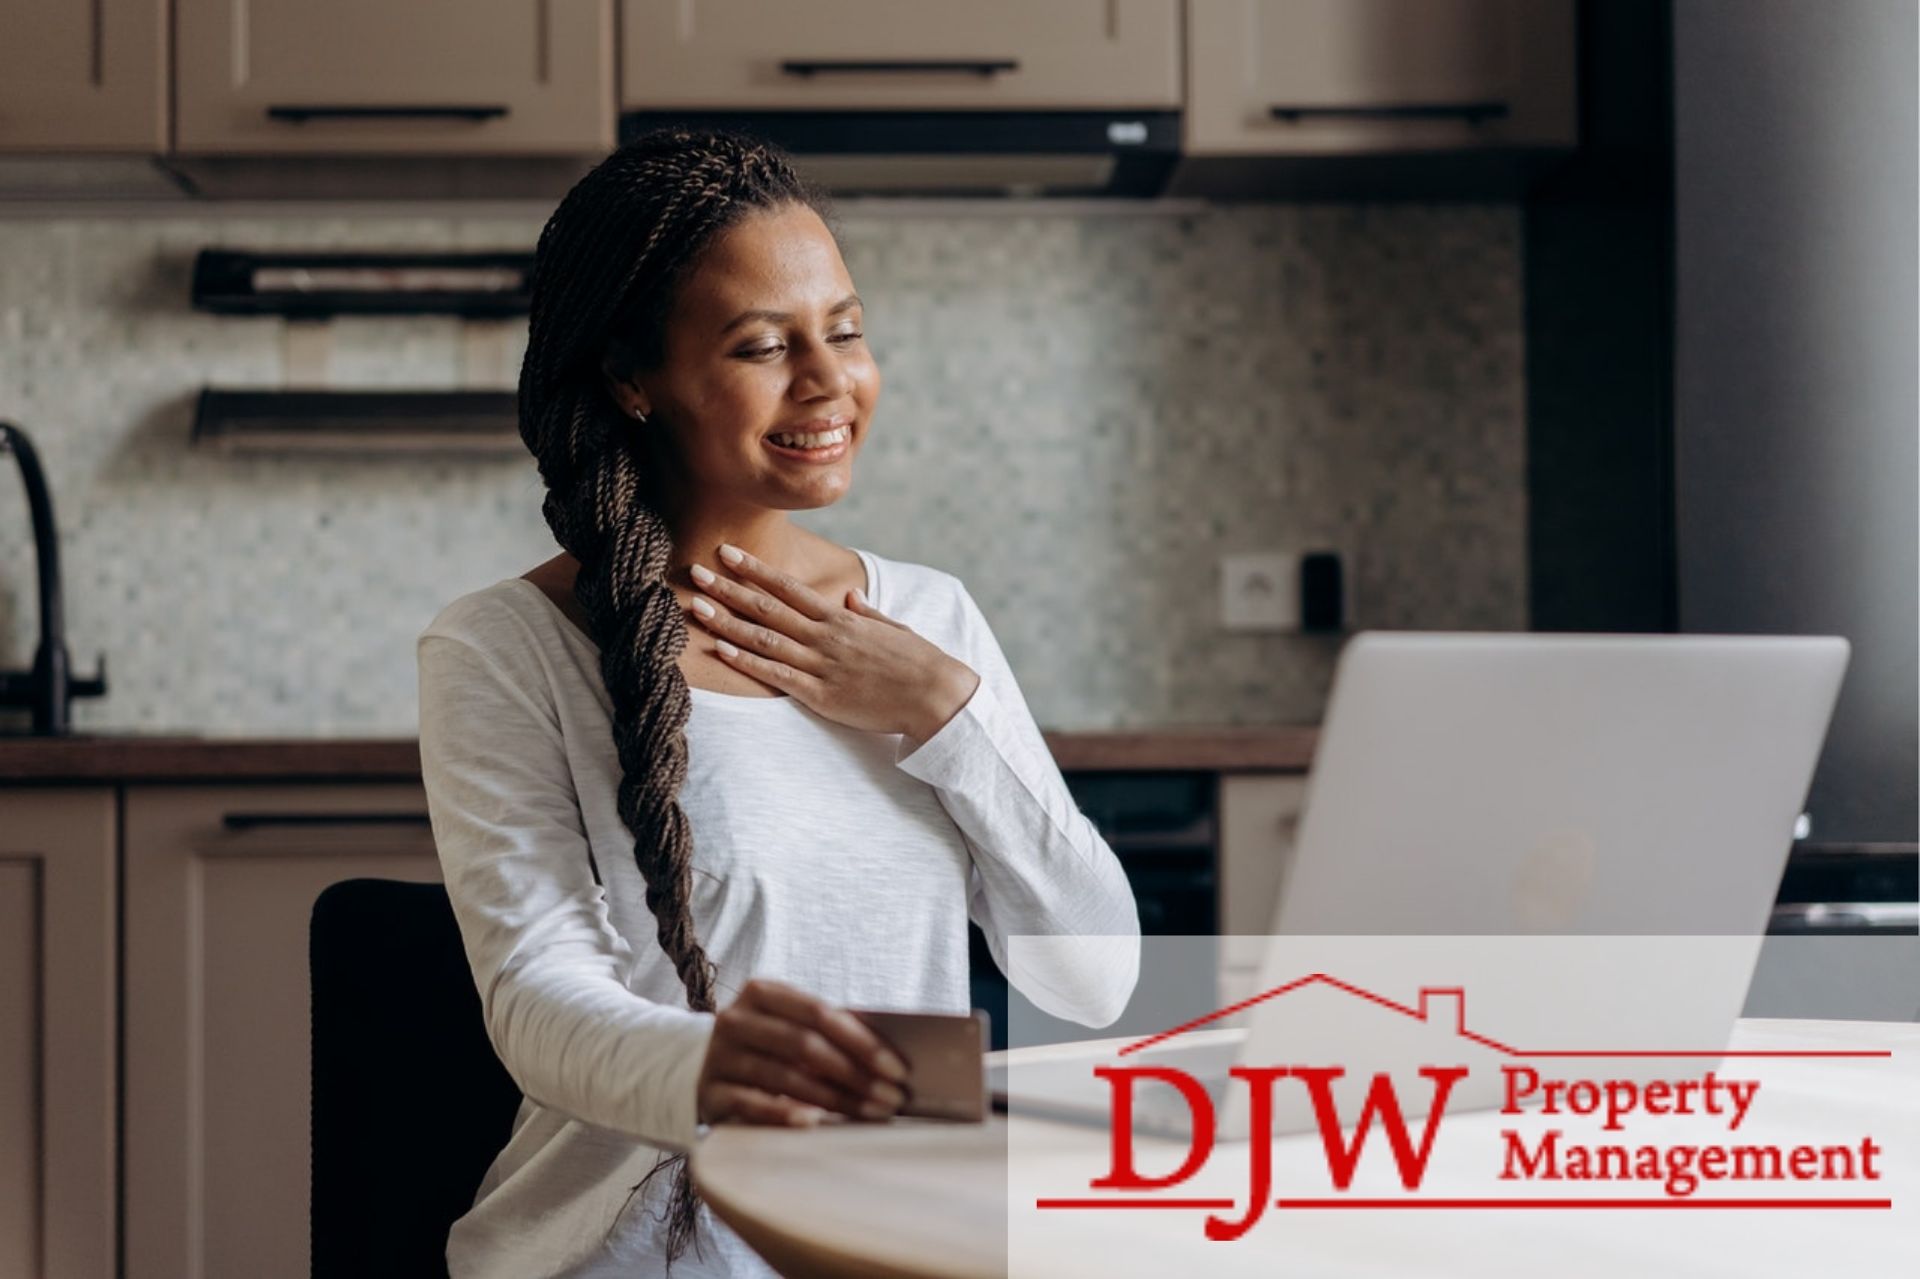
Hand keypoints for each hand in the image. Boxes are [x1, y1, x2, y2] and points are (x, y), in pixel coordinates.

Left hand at [686, 543, 979, 741]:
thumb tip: (849, 596)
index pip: (788, 588)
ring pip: (765, 639)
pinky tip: (722, 651)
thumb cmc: (917, 661)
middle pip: (767, 608)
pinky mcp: (821, 695)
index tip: (727, 553)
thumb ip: (866, 613)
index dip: (754, 569)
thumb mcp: (891, 628)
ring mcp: (822, 665)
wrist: (936, 695)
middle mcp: (826, 636)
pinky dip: (748, 662)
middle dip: (728, 588)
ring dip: (728, 622)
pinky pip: (777, 676)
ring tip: (697, 607)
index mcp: (841, 618)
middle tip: (694, 571)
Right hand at [696, 978, 912, 1126]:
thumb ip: (825, 1030)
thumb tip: (885, 1056)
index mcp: (761, 993)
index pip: (818, 1013)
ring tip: (868, 1114)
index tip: (897, 1068)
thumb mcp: (787, 1025)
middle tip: (890, 1098)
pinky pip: (751, 1104)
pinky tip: (813, 1123)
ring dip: (832, 1099)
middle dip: (854, 1074)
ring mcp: (719, 1056)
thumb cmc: (765, 1045)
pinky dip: (783, 1114)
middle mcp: (735, 1020)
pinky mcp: (710, 1093)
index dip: (861, 1040)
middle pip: (804, 1045)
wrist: (703, 1066)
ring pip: (783, 1077)